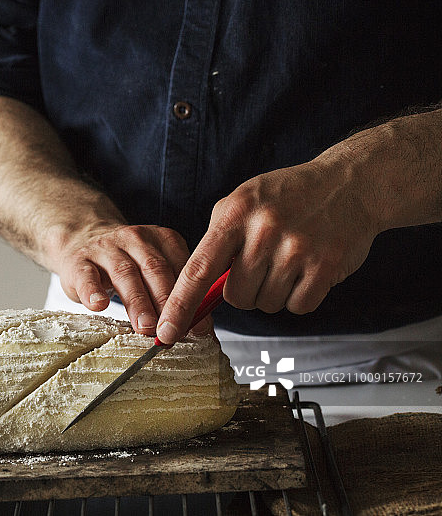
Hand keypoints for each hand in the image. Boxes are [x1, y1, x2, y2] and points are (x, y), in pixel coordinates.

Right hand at [51, 224, 189, 334]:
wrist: (83, 239)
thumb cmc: (127, 264)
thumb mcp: (154, 269)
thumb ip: (176, 292)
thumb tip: (201, 329)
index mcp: (162, 239)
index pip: (181, 267)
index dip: (191, 298)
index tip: (198, 327)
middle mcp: (135, 238)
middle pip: (154, 269)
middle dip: (166, 302)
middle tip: (172, 330)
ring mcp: (105, 248)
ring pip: (124, 274)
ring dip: (137, 302)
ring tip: (145, 327)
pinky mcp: (79, 261)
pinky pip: (86, 276)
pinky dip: (93, 291)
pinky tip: (98, 305)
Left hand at [156, 149, 379, 343]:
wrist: (348, 183)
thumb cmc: (287, 196)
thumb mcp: (241, 202)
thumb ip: (216, 240)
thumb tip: (195, 289)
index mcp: (235, 214)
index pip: (198, 269)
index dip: (180, 305)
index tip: (167, 331)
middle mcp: (264, 230)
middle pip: (236, 296)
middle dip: (244, 291)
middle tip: (260, 265)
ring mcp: (297, 248)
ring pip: (267, 304)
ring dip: (273, 292)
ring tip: (286, 261)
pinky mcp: (326, 265)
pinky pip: (298, 306)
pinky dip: (299, 296)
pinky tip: (306, 270)